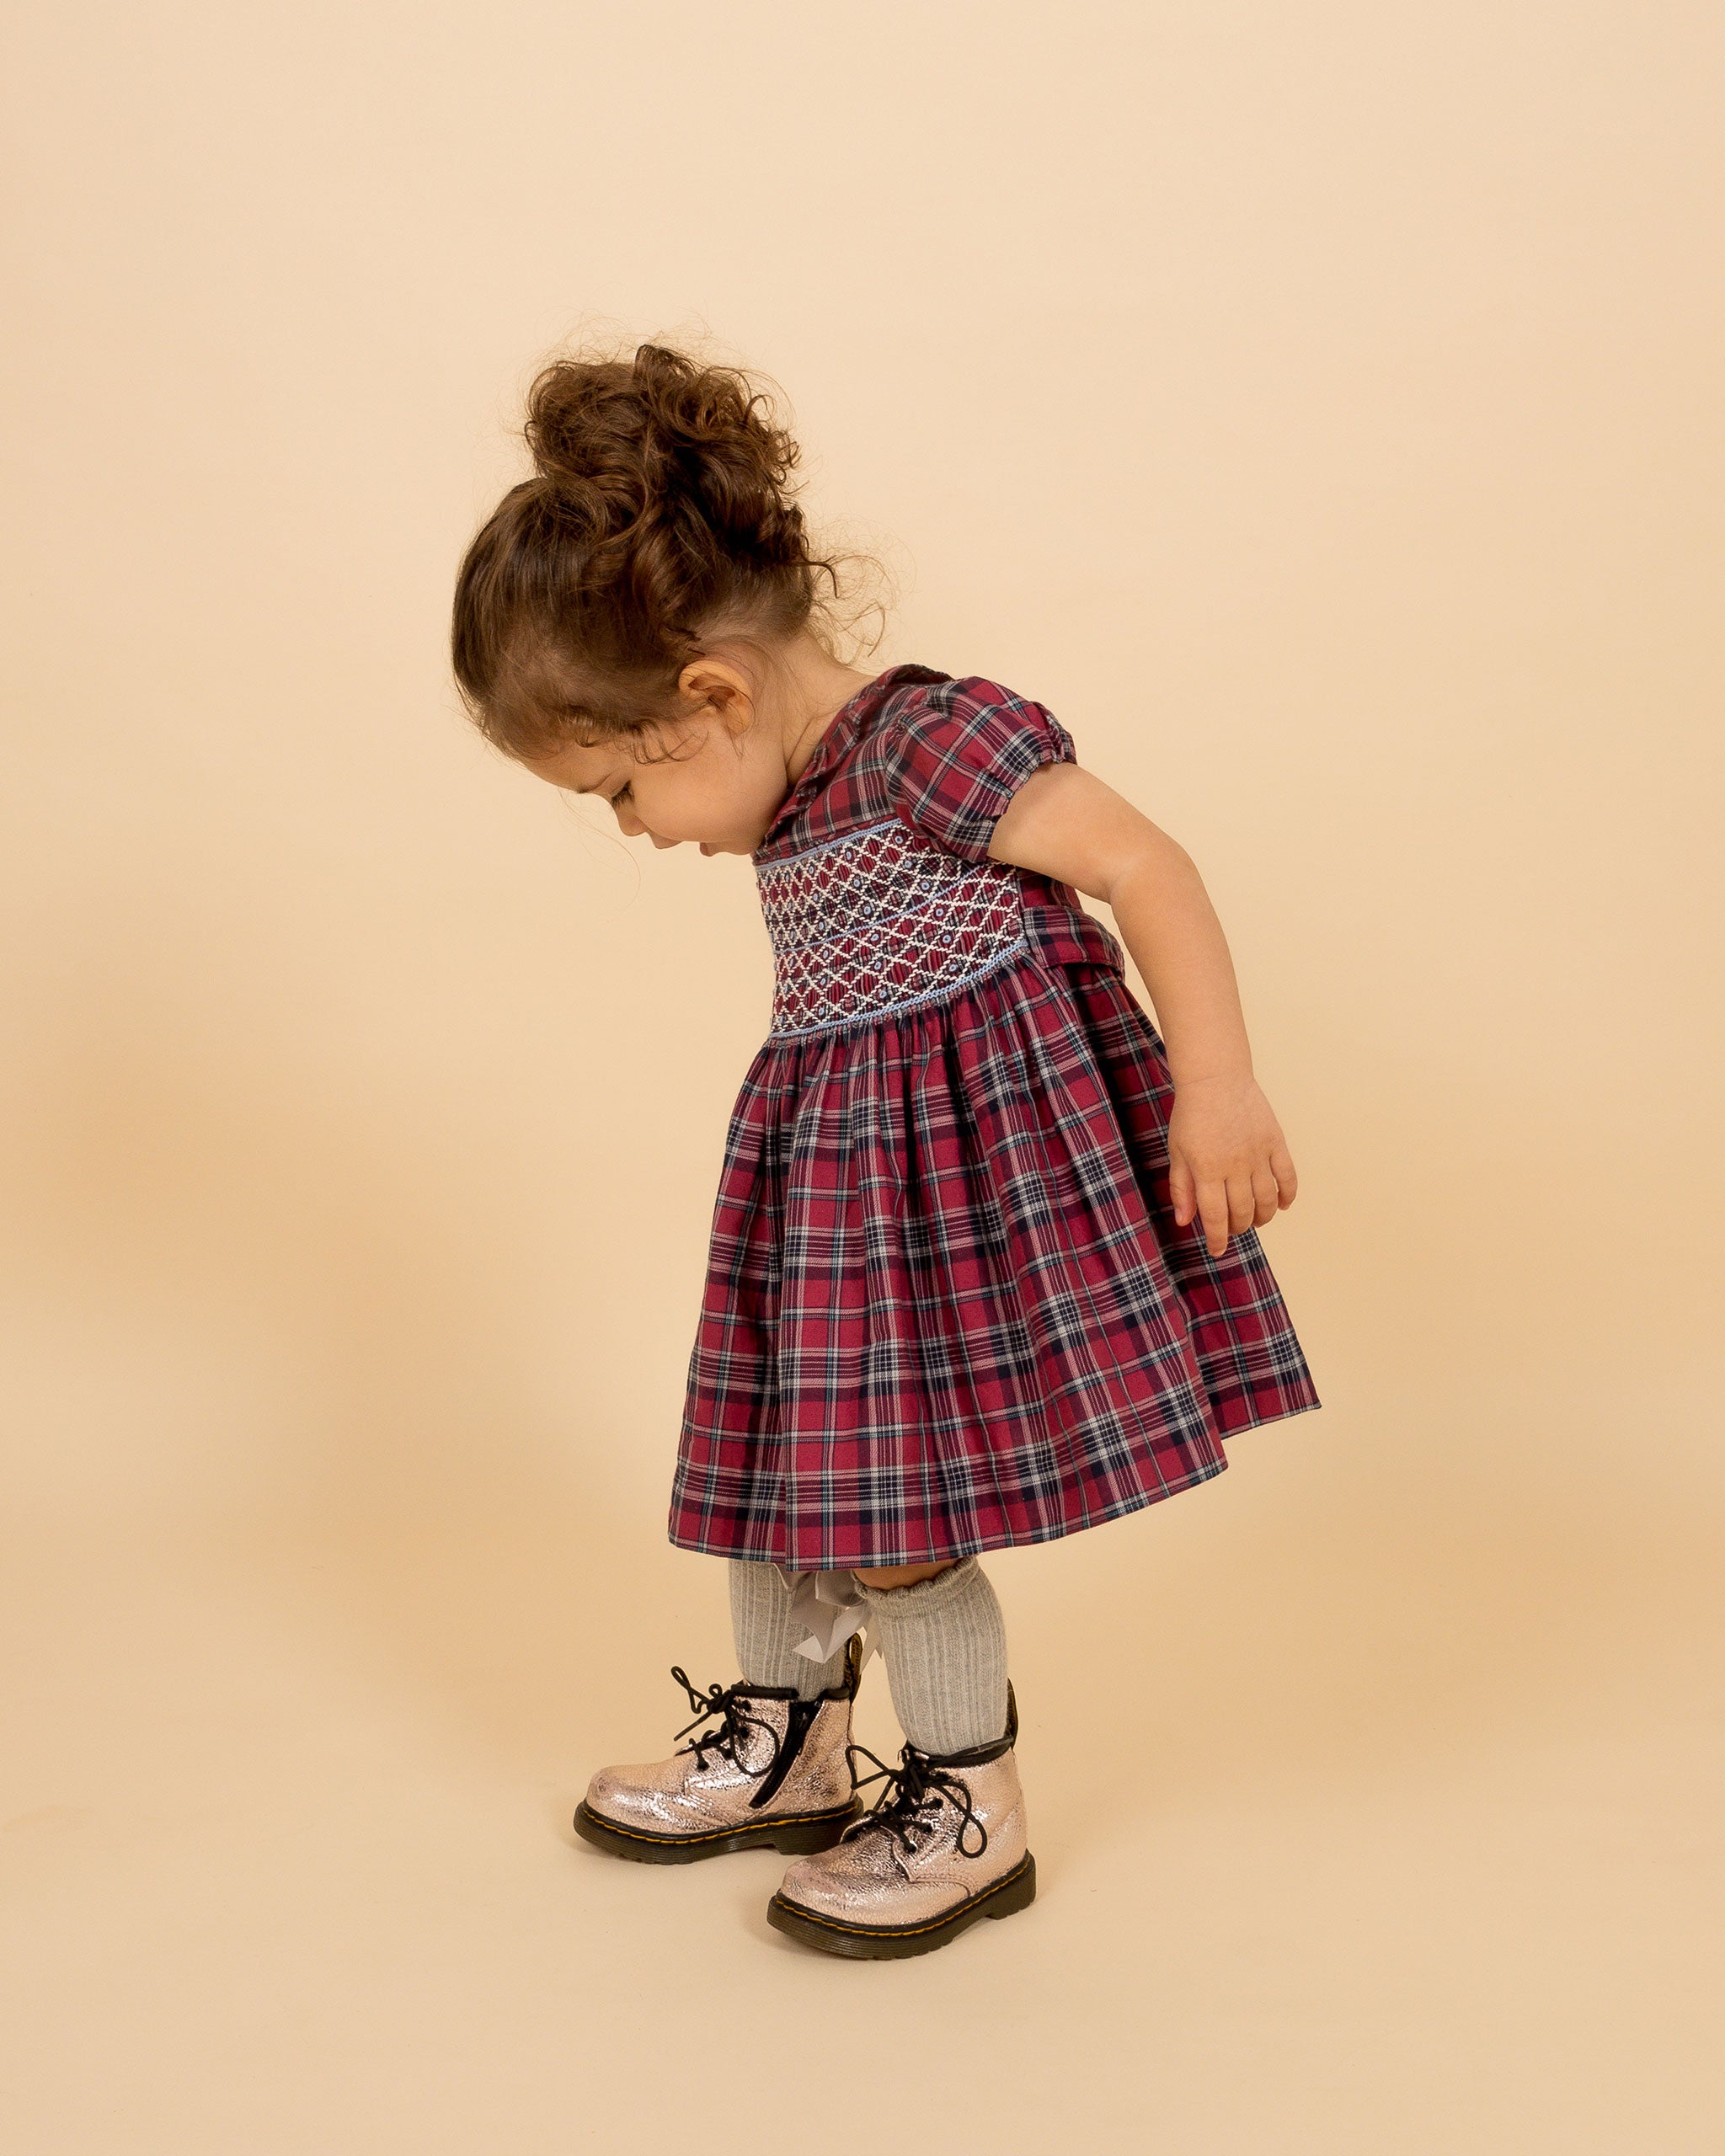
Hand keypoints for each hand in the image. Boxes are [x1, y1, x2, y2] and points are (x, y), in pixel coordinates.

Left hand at [1166, 1074, 1298, 1257]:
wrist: (1216, 1079)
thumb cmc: (1191, 1116)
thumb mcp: (1177, 1152)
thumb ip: (1181, 1187)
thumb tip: (1184, 1221)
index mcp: (1207, 1169)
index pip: (1215, 1216)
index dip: (1217, 1239)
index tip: (1217, 1250)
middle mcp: (1234, 1165)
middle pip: (1243, 1212)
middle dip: (1238, 1228)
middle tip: (1233, 1230)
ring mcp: (1258, 1154)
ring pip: (1267, 1200)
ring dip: (1262, 1217)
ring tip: (1255, 1221)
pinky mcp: (1275, 1142)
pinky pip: (1288, 1176)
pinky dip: (1287, 1195)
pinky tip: (1282, 1206)